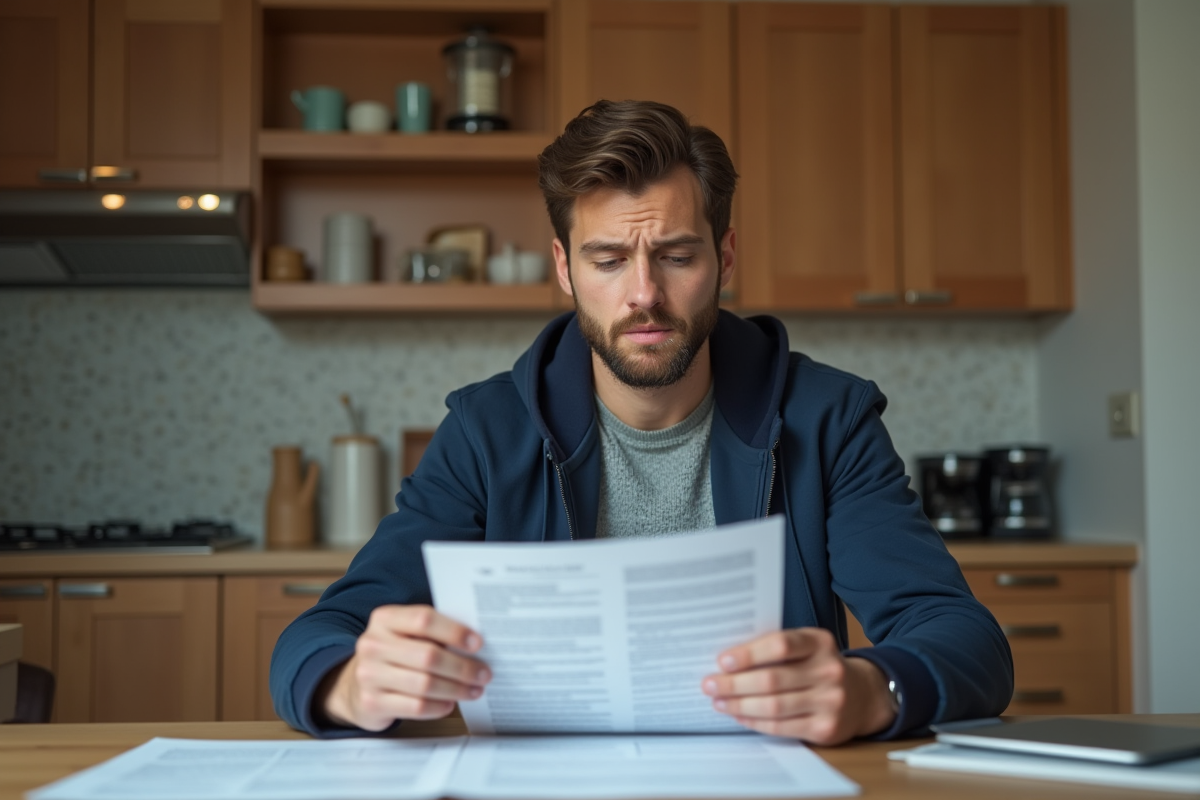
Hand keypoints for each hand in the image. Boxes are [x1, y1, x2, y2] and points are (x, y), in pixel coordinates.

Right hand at [319, 604, 490, 730]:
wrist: (354, 685)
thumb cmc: (393, 655)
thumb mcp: (404, 635)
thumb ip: (432, 633)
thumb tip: (475, 643)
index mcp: (384, 619)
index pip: (423, 619)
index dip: (454, 631)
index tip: (478, 643)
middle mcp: (372, 644)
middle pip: (428, 656)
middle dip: (462, 667)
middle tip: (484, 673)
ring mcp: (369, 675)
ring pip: (424, 684)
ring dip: (456, 688)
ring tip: (474, 690)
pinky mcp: (372, 703)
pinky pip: (415, 706)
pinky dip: (438, 706)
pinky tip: (450, 703)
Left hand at [701, 627, 894, 744]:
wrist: (863, 695)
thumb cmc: (820, 666)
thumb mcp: (807, 647)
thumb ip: (775, 649)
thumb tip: (727, 660)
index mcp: (820, 642)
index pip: (780, 645)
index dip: (749, 653)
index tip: (723, 661)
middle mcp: (829, 671)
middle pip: (772, 679)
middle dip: (734, 684)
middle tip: (709, 684)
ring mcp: (830, 701)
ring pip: (774, 706)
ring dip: (740, 705)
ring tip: (718, 701)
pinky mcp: (826, 728)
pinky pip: (782, 727)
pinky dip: (755, 722)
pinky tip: (739, 715)